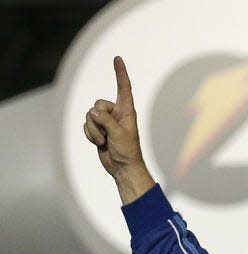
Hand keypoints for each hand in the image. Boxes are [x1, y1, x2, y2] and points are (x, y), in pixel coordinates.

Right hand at [83, 56, 153, 202]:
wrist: (122, 167)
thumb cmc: (127, 151)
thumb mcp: (119, 133)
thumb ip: (106, 120)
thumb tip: (93, 112)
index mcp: (127, 111)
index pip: (123, 88)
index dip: (120, 73)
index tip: (117, 59)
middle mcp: (116, 113)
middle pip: (98, 104)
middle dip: (99, 119)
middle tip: (109, 133)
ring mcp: (106, 121)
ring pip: (89, 116)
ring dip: (94, 131)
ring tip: (105, 140)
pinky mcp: (98, 130)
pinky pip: (86, 126)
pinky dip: (90, 135)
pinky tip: (100, 143)